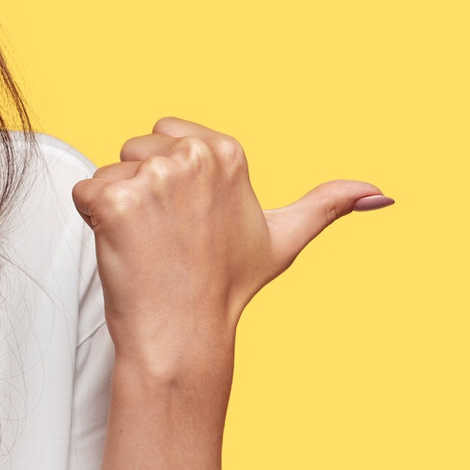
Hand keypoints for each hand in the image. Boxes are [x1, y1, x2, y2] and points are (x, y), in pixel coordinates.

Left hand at [71, 117, 389, 378]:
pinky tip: (122, 249)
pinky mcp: (114, 199)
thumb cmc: (227, 288)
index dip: (168, 180)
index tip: (188, 221)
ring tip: (147, 246)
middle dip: (140, 190)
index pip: (166, 135)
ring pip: (109, 171)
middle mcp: (192, 155)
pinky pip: (84, 193)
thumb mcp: (284, 239)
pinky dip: (93, 222)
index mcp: (226, 151)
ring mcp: (153, 177)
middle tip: (167, 238)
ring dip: (116, 208)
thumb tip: (384, 195)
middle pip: (133, 149)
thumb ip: (329, 206)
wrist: (185, 334)